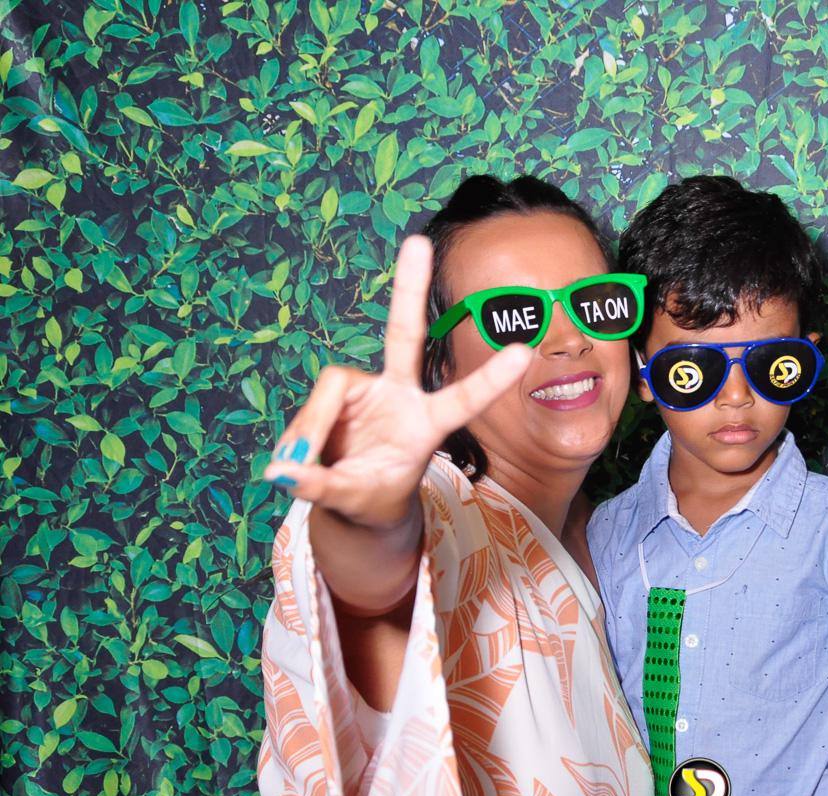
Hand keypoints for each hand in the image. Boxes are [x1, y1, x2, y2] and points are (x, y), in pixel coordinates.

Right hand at [261, 235, 530, 527]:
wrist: (355, 500)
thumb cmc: (371, 498)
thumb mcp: (352, 501)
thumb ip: (321, 487)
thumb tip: (283, 470)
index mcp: (428, 424)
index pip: (463, 399)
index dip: (490, 379)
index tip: (524, 352)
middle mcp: (402, 395)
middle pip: (403, 334)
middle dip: (408, 288)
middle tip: (416, 241)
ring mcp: (369, 389)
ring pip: (329, 395)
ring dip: (311, 433)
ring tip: (304, 471)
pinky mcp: (339, 391)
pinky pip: (310, 410)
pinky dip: (299, 440)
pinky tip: (295, 463)